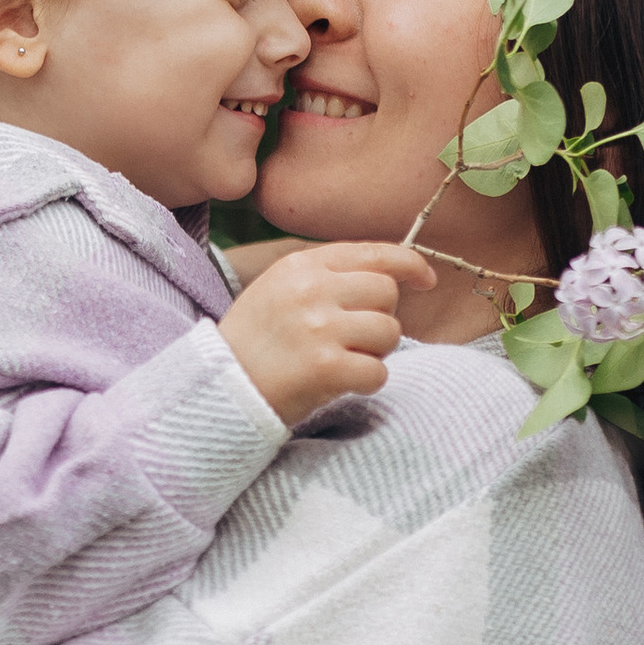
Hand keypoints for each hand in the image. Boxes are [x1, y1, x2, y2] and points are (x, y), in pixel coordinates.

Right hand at [218, 241, 431, 426]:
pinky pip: (378, 371)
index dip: (408, 264)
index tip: (426, 279)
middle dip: (380, 317)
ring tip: (342, 362)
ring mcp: (318, 328)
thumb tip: (390, 273)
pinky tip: (339, 385)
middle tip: (353, 339)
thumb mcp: (277, 290)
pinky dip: (366, 383)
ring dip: (375, 353)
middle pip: (386, 292)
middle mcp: (310, 290)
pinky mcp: (325, 367)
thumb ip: (326, 276)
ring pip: (388, 331)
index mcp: (299, 266)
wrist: (217, 391)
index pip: (373, 253)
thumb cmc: (252, 344)